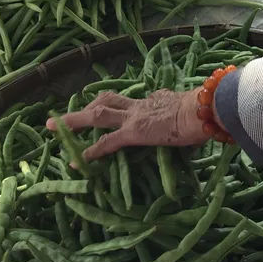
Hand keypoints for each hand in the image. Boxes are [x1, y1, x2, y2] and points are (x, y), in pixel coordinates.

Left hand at [46, 88, 207, 161]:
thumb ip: (190, 123)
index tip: (118, 111)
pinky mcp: (134, 132)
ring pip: (98, 113)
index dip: (123, 106)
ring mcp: (135, 117)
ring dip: (76, 120)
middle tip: (69, 113)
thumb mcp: (195, 114)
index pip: (136, 101)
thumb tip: (200, 135)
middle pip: (109, 100)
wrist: (205, 110)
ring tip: (56, 125)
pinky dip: (92, 151)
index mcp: (158, 100)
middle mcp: (142, 105)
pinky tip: (78, 161)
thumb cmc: (206, 114)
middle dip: (88, 106)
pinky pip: (107, 142)